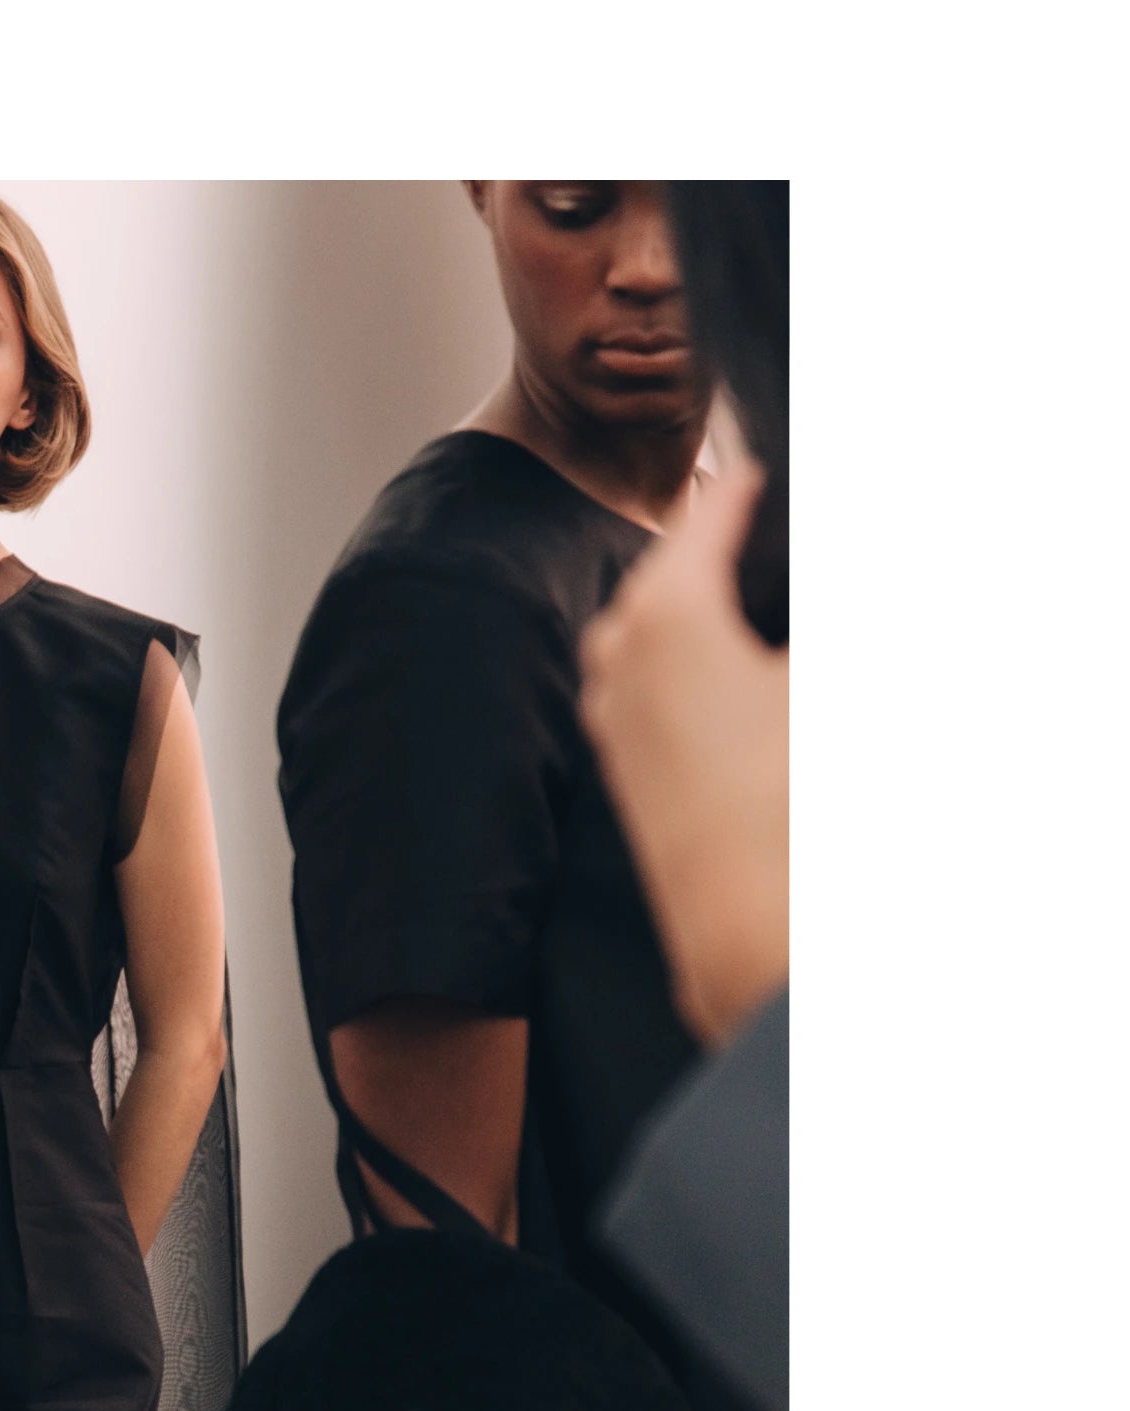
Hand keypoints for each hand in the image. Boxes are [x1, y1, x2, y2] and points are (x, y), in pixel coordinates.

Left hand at [580, 459, 789, 1047]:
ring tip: (734, 579)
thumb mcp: (825, 678)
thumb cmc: (792, 797)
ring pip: (646, 623)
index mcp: (667, 612)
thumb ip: (820, 607)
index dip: (744, 485)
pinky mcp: (619, 756)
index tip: (760, 464)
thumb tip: (796, 604)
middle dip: (710, 539)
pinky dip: (675, 652)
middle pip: (668, 565)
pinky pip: (640, 675)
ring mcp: (610, 707)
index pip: (710, 513)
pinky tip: (717, 660)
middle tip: (745, 508)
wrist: (747, 920)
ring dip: (687, 597)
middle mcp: (618, 651)